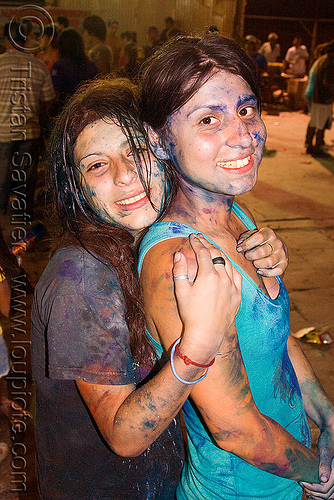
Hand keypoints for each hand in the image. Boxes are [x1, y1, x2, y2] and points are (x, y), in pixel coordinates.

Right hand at [172, 233, 241, 362]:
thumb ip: (180, 270)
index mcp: (208, 275)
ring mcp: (233, 286)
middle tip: (201, 238)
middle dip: (208, 244)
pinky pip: (237, 275)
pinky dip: (231, 267)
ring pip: (228, 263)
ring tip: (212, 249)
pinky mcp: (238, 295)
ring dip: (220, 254)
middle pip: (217, 254)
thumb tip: (178, 255)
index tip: (192, 236)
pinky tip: (226, 266)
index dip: (197, 242)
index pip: (203, 252)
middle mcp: (223, 278)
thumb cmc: (191, 313)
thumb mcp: (181, 291)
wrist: (206, 334)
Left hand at [236, 227, 287, 276]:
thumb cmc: (259, 242)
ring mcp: (282, 254)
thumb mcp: (252, 236)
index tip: (239, 249)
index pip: (259, 237)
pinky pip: (276, 271)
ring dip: (257, 264)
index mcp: (269, 233)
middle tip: (247, 256)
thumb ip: (245, 238)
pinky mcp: (284, 264)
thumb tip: (240, 244)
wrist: (275, 248)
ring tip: (254, 263)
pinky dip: (266, 273)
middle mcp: (277, 242)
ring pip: (268, 262)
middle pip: (262, 251)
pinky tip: (259, 271)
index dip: (247, 244)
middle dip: (250, 256)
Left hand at [300, 425, 333, 498]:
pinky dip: (320, 494)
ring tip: (306, 492)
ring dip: (317, 496)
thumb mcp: (326, 452)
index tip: (302, 482)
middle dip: (314, 493)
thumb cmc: (328, 441)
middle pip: (327, 494)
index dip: (312, 488)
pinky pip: (328, 491)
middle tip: (302, 486)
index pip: (325, 488)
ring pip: (329, 495)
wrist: (331, 435)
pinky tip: (310, 491)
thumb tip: (323, 480)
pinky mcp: (332, 477)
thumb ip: (325, 465)